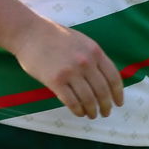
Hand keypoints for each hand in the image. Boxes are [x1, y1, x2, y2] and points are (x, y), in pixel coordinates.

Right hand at [9, 18, 125, 117]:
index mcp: (95, 51)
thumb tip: (104, 78)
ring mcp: (71, 72)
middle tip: (105, 113)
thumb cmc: (55, 36)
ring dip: (91, 110)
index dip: (117, 93)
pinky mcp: (55, 81)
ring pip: (87, 99)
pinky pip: (71, 101)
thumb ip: (93, 57)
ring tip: (92, 115)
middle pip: (102, 91)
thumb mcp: (81, 41)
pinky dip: (77, 110)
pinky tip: (78, 113)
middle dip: (105, 106)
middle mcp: (86, 62)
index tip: (118, 103)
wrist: (29, 32)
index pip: (113, 77)